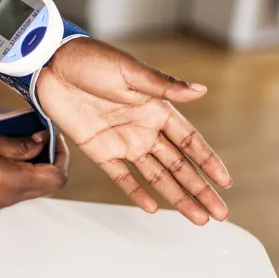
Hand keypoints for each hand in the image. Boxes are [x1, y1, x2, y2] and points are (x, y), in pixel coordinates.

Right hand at [0, 130, 68, 208]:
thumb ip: (21, 144)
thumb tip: (42, 141)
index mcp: (14, 183)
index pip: (57, 177)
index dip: (61, 155)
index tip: (52, 135)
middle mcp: (9, 198)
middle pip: (46, 183)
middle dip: (48, 158)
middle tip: (38, 134)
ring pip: (30, 185)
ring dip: (32, 164)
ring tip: (18, 139)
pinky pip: (13, 187)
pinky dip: (17, 170)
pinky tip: (2, 151)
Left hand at [37, 37, 231, 224]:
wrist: (52, 67)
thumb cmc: (93, 60)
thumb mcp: (130, 72)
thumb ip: (164, 86)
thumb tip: (201, 90)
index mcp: (156, 109)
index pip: (190, 142)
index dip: (208, 162)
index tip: (226, 183)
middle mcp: (143, 129)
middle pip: (178, 165)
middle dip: (200, 189)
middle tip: (219, 213)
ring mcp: (122, 142)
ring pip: (155, 175)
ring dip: (176, 196)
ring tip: (197, 217)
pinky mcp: (98, 150)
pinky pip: (120, 176)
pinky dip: (136, 192)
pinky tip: (152, 208)